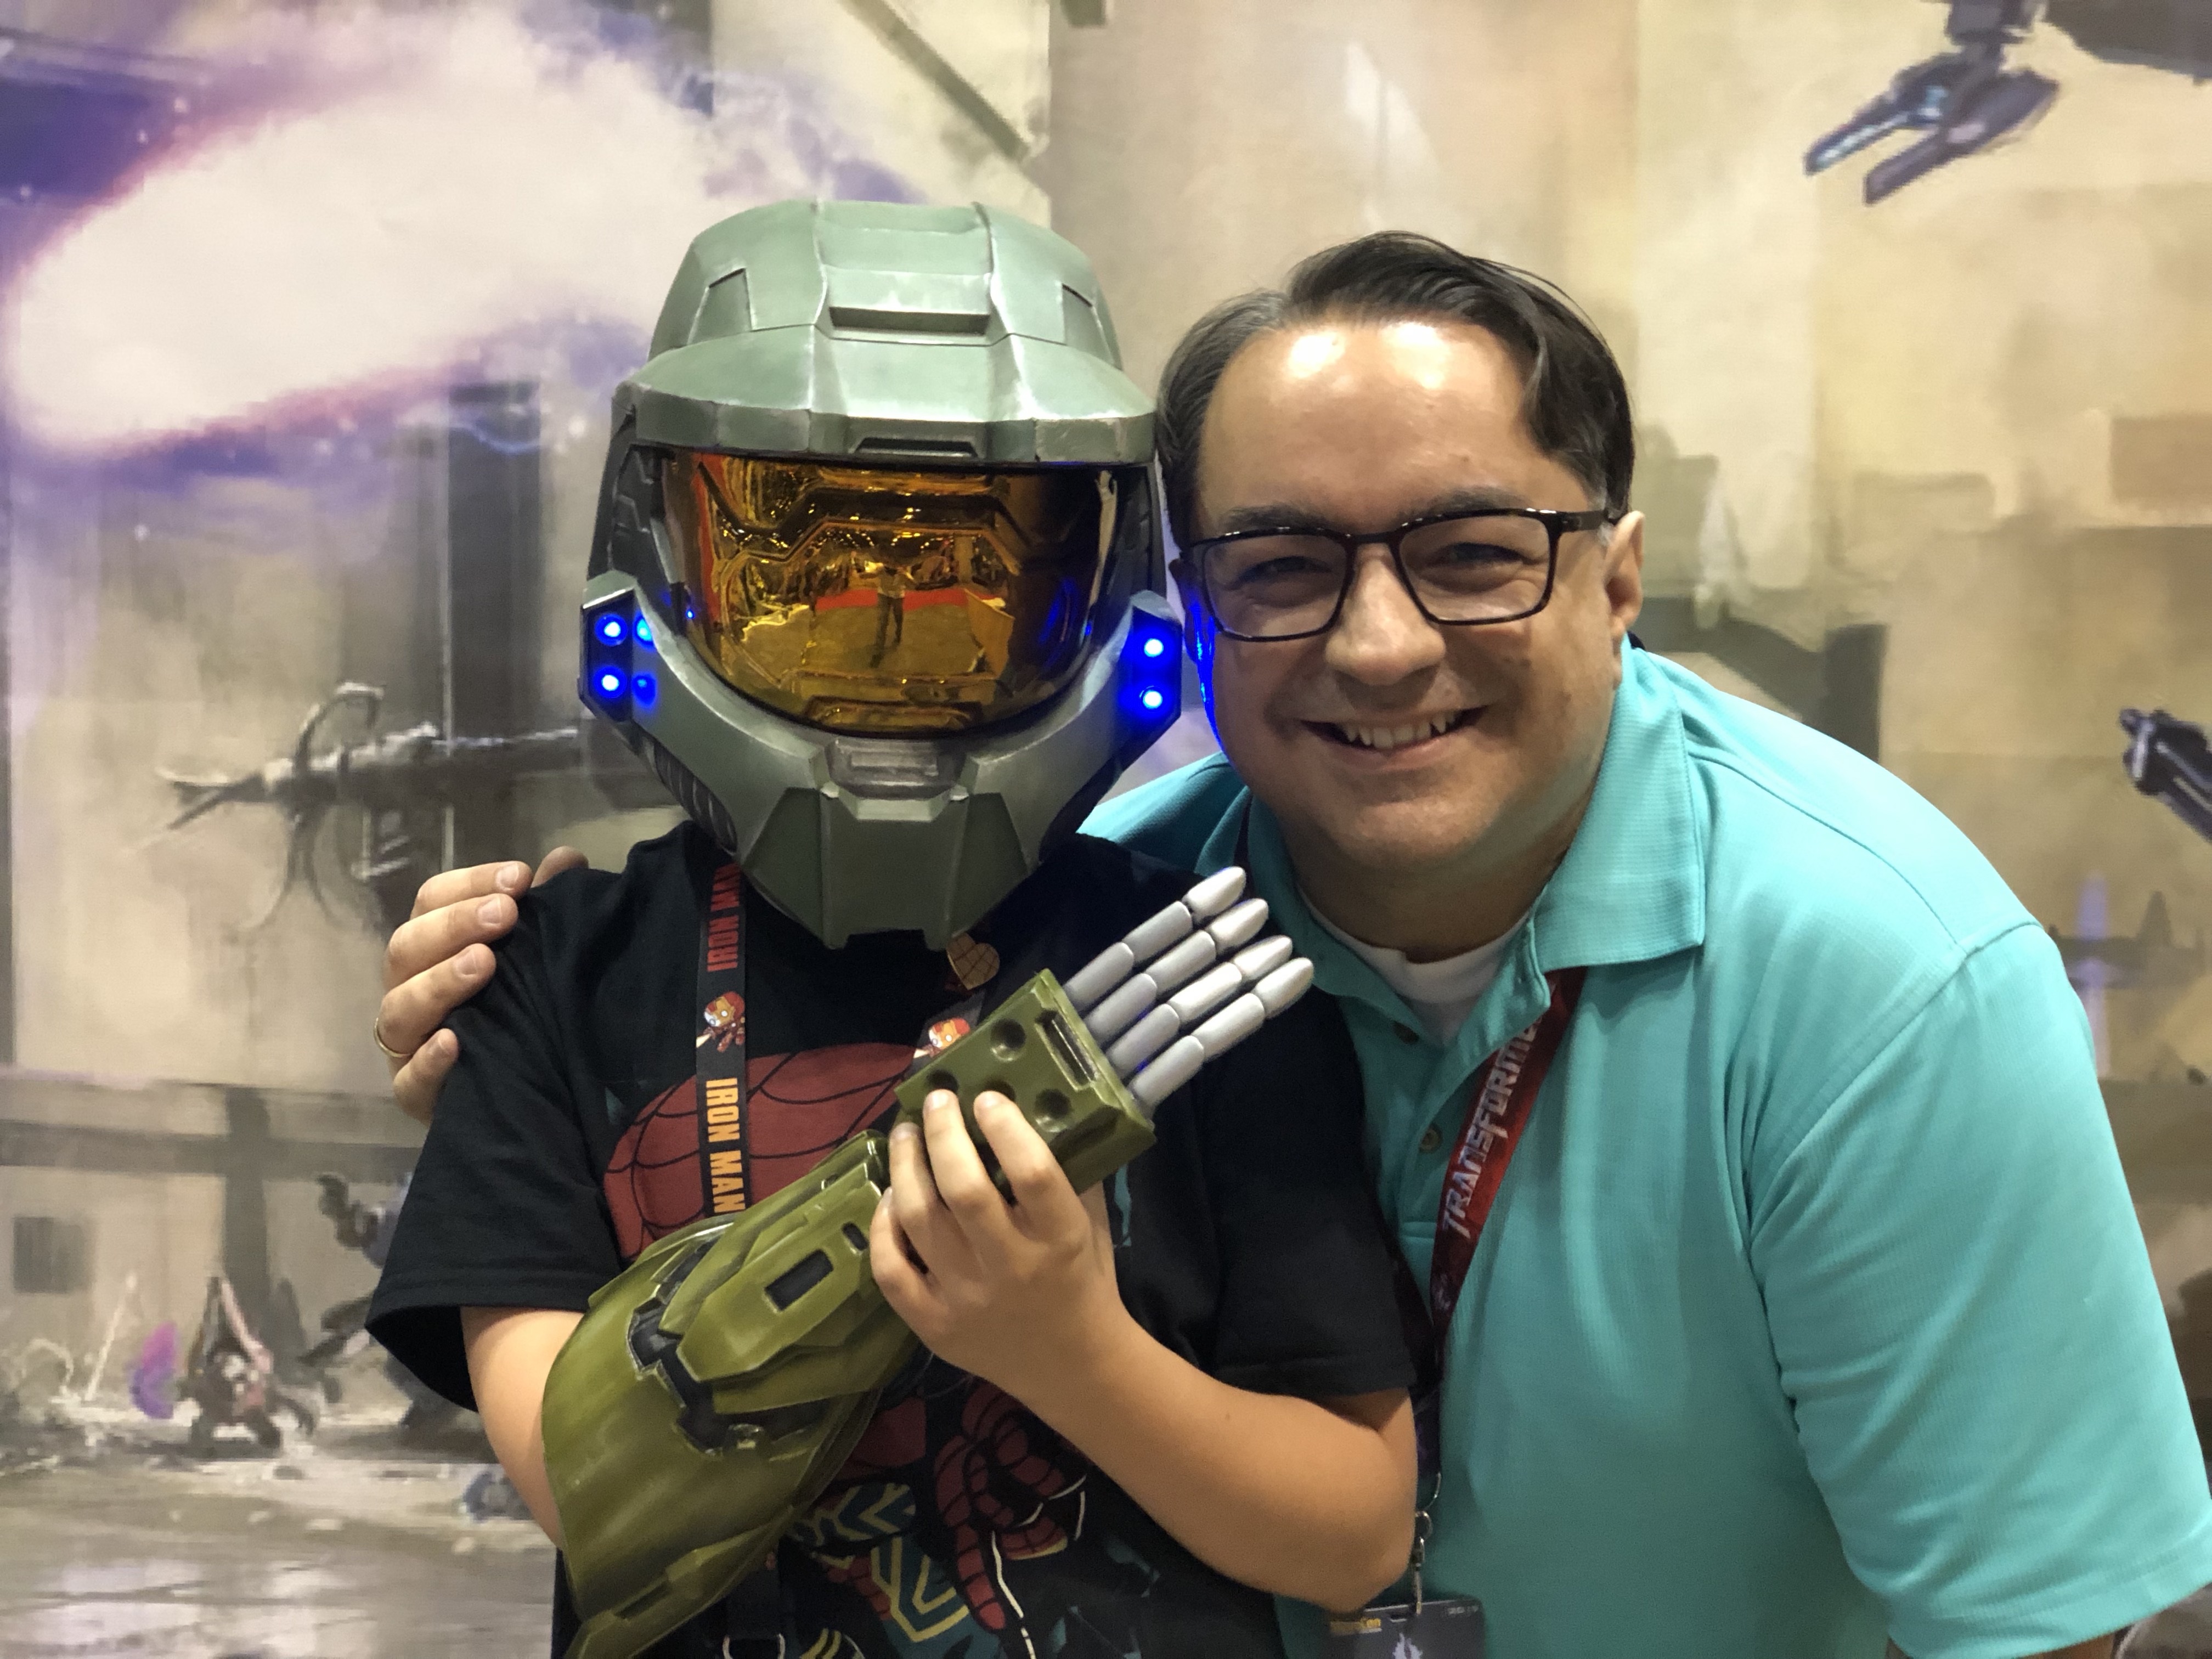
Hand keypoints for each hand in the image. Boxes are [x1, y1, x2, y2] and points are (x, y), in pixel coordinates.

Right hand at [378, 848, 585, 1122]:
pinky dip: (430, 1060)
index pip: (432, 902)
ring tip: (483, 963)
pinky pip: (411, 1079)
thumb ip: (546, 909)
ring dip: (439, 981)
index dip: (470, 884)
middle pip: (407, 948)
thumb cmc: (521, 1012)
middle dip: (454, 924)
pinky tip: (456, 1042)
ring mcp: (406, 1046)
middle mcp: (409, 991)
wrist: (530, 1095)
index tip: (520, 877)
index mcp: (433, 950)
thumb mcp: (536, 958)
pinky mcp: (414, 1095)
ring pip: (400, 1008)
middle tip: (505, 913)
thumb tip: (566, 859)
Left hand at [870, 1090, 1130, 1400]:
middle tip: (936, 1101)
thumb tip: (1031, 1104)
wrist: (1073, 1366)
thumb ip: (1068, 1171)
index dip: (1005, 1128)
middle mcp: (1011, 1269)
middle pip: (963, 1189)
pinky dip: (883, 1225)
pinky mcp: (932, 1326)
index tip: (985, 1097)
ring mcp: (966, 1300)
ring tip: (905, 1135)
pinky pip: (890, 1269)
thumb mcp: (1090, 1223)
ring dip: (905, 1166)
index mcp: (1060, 1239)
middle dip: (942, 1133)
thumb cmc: (1083, 1281)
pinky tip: (890, 1196)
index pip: (1032, 1173)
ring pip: (918, 1219)